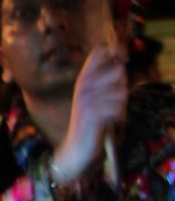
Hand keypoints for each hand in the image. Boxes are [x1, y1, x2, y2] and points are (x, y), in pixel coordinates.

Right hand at [51, 43, 127, 183]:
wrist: (77, 148)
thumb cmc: (91, 123)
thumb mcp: (96, 98)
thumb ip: (107, 82)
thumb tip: (122, 66)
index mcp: (83, 79)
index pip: (99, 52)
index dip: (114, 53)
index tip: (120, 63)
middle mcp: (84, 86)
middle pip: (118, 71)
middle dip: (123, 86)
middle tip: (116, 101)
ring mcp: (87, 100)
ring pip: (122, 91)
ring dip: (122, 104)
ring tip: (112, 114)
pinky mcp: (93, 114)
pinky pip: (119, 107)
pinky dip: (120, 116)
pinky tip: (111, 122)